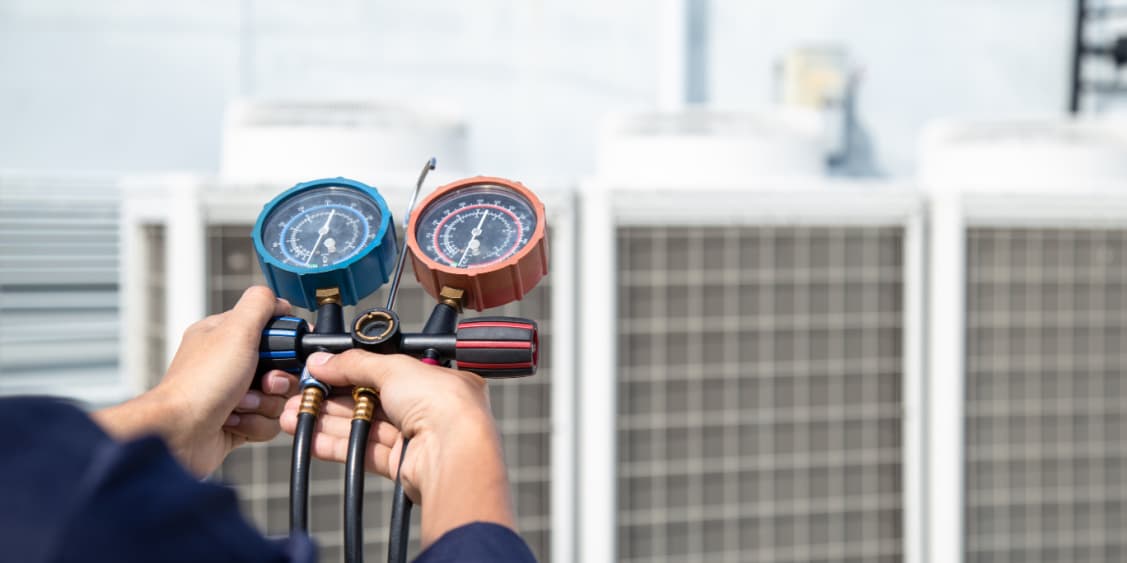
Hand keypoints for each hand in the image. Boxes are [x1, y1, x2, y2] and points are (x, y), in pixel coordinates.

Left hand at [94, 286, 299, 475]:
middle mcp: (228, 364)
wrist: (180, 433)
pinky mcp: (237, 423)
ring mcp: (233, 394)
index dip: (285, 343)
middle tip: (265, 383)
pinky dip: (255, 424)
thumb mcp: (236, 331)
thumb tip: (276, 298)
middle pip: (281, 368)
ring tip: (241, 404)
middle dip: (277, 380)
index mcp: (225, 336)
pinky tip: (234, 422)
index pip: (271, 330)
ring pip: (277, 398)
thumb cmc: (200, 384)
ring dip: (264, 404)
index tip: (287, 353)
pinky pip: (267, 422)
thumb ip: (259, 305)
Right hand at [280, 350, 514, 545]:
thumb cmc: (445, 406)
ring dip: (327, 420)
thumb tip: (324, 361)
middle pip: (371, 398)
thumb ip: (355, 364)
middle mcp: (429, 407)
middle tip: (301, 394)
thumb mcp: (395, 368)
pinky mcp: (401, 463)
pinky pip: (362, 450)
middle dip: (332, 396)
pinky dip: (334, 444)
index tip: (322, 369)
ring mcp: (415, 436)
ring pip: (363, 425)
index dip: (352, 369)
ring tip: (293, 415)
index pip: (387, 369)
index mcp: (438, 379)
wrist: (453, 455)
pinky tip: (310, 438)